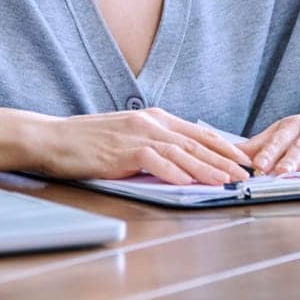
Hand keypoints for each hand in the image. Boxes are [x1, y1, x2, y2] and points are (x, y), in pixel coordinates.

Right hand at [30, 106, 251, 184]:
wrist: (54, 138)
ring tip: (226, 179)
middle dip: (224, 158)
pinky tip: (188, 181)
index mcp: (155, 118)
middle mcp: (151, 123)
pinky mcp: (123, 150)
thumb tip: (180, 160)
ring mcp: (138, 135)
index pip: (197, 132)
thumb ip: (154, 144)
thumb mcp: (129, 137)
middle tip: (246, 171)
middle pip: (195, 142)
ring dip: (207, 167)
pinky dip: (173, 171)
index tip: (242, 158)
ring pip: (181, 152)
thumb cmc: (89, 141)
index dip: (223, 145)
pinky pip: (154, 161)